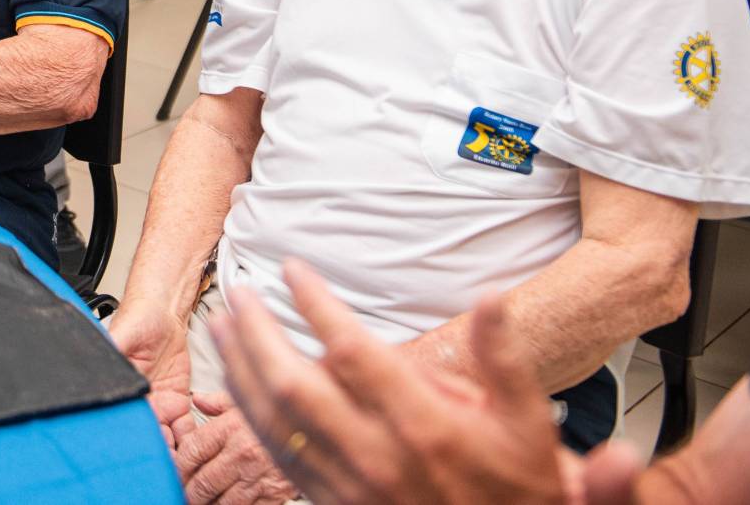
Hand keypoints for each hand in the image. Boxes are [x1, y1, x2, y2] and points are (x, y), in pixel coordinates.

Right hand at [107, 303, 193, 445]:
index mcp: (121, 391)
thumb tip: (93, 375)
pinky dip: (191, 434)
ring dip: (177, 447)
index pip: (128, 423)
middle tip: (173, 453)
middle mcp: (139, 403)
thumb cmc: (137, 317)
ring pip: (167, 437)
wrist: (163, 309)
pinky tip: (198, 434)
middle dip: (159, 447)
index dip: (140, 435)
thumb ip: (110, 355)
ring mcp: (159, 405)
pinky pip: (184, 426)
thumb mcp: (119, 337)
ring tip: (188, 449)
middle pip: (148, 435)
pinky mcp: (178, 401)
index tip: (151, 442)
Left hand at [176, 392, 298, 504]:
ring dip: (208, 504)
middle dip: (189, 491)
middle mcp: (242, 454)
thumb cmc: (283, 413)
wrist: (320, 428)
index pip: (192, 451)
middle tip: (184, 493)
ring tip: (202, 501)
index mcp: (232, 428)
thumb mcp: (251, 398)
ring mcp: (257, 478)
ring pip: (221, 502)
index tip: (174, 471)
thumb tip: (197, 400)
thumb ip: (220, 402)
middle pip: (202, 482)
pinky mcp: (273, 495)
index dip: (177, 465)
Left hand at [210, 261, 588, 504]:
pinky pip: (280, 457)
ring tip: (221, 327)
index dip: (317, 304)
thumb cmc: (519, 486)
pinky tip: (239, 387)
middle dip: (258, 332)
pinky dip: (251, 417)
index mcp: (424, 425)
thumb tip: (491, 297)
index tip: (293, 268)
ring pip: (275, 423)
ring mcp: (351, 484)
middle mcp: (378, 455)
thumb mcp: (528, 423)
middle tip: (239, 292)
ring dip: (240, 371)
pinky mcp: (335, 504)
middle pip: (294, 384)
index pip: (353, 353)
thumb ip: (504, 359)